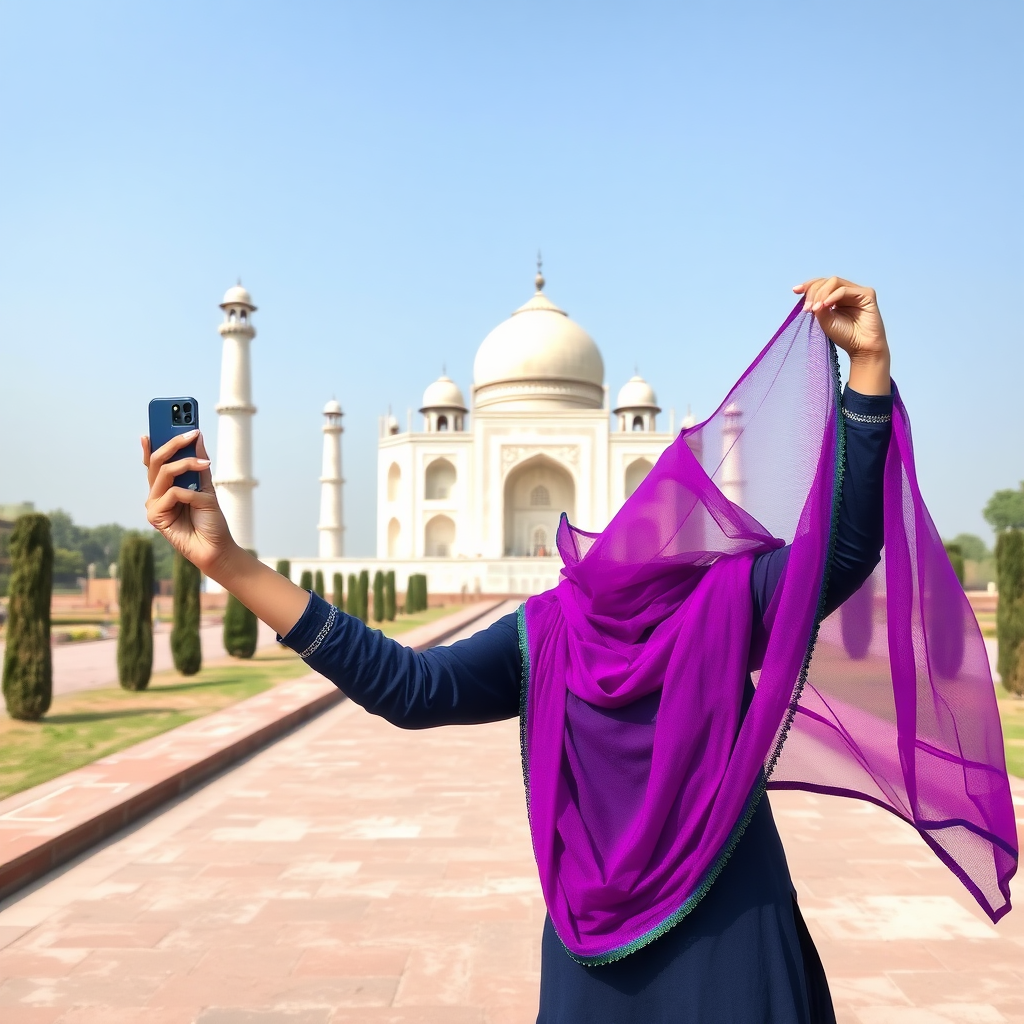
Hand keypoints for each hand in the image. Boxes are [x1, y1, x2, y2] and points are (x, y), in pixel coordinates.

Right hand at [142, 431, 235, 574]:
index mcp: (167, 486)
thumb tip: (197, 437)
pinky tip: (199, 499)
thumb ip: (199, 464)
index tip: (158, 423)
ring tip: (205, 463)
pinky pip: (171, 494)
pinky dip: (188, 494)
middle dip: (173, 443)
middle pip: (157, 462)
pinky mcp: (155, 517)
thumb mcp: (207, 487)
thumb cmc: (211, 520)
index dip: (153, 444)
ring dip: (186, 465)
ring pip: (164, 473)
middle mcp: (157, 493)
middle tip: (191, 431)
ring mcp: (154, 505)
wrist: (216, 547)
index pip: (155, 462)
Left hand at [793, 277, 890, 394]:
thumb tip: (811, 297)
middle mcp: (847, 292)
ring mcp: (857, 292)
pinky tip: (825, 305)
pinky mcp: (867, 294)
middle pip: (826, 281)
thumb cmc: (844, 335)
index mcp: (836, 297)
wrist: (861, 348)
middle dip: (813, 293)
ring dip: (821, 294)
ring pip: (834, 282)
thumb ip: (818, 306)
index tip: (795, 291)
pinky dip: (833, 296)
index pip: (821, 284)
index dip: (808, 285)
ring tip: (815, 308)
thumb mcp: (824, 320)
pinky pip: (845, 290)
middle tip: (807, 309)